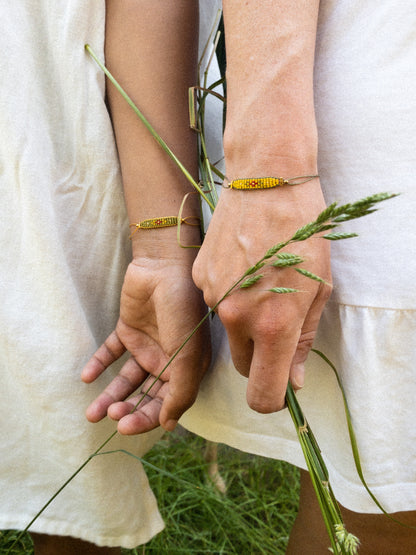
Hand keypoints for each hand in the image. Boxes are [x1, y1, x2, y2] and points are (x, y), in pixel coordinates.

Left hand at [82, 256, 209, 432]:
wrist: (163, 266)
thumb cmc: (183, 310)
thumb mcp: (189, 354)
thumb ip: (182, 391)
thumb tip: (169, 425)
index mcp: (187, 368)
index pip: (166, 403)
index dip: (147, 418)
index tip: (126, 426)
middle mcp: (167, 360)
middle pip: (145, 395)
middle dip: (128, 410)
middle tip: (110, 417)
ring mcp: (146, 345)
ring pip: (125, 379)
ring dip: (110, 396)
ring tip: (91, 413)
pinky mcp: (127, 330)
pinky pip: (111, 353)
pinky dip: (99, 365)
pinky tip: (87, 377)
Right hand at [192, 184, 331, 412]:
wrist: (265, 182)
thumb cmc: (303, 232)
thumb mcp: (319, 289)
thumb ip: (301, 342)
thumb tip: (291, 381)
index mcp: (273, 325)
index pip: (262, 393)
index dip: (272, 400)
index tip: (279, 388)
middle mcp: (236, 317)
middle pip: (243, 364)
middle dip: (260, 355)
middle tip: (277, 321)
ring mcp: (213, 297)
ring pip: (229, 331)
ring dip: (244, 320)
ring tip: (261, 280)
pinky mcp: (200, 278)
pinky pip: (216, 303)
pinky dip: (230, 295)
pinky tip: (243, 265)